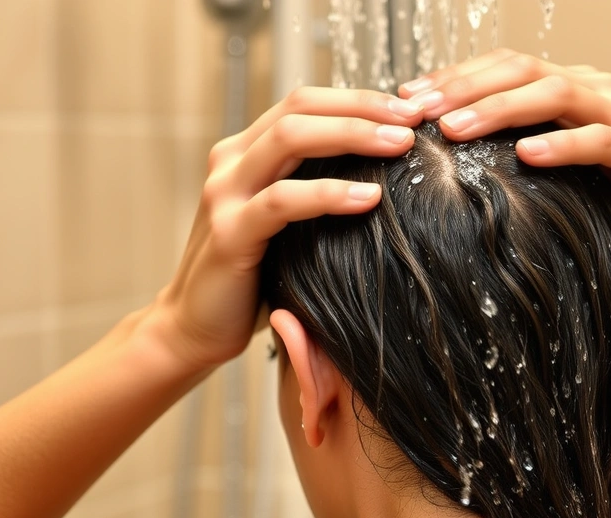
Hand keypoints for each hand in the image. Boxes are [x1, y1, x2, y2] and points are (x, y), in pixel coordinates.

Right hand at [151, 87, 423, 369]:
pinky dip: (329, 194)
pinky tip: (368, 198)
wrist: (197, 326)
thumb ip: (318, 191)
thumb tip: (389, 176)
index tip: (409, 109)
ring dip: (351, 134)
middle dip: (363, 107)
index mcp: (247, 152)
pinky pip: (282, 201)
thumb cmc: (253, 277)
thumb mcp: (289, 224)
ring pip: (289, 138)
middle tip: (414, 120)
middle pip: (300, 108)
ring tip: (399, 145)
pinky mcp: (229, 233)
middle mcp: (231, 161)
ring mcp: (225, 194)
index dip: (358, 98)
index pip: (305, 103)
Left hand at [399, 49, 610, 245]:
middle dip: (461, 87)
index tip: (404, 100)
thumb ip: (518, 151)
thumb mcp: (561, 164)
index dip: (452, 78)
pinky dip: (563, 145)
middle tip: (414, 109)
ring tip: (454, 129)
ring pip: (554, 95)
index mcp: (567, 87)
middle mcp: (593, 89)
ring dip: (499, 109)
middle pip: (519, 71)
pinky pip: (600, 141)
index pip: (501, 68)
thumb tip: (450, 161)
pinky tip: (527, 155)